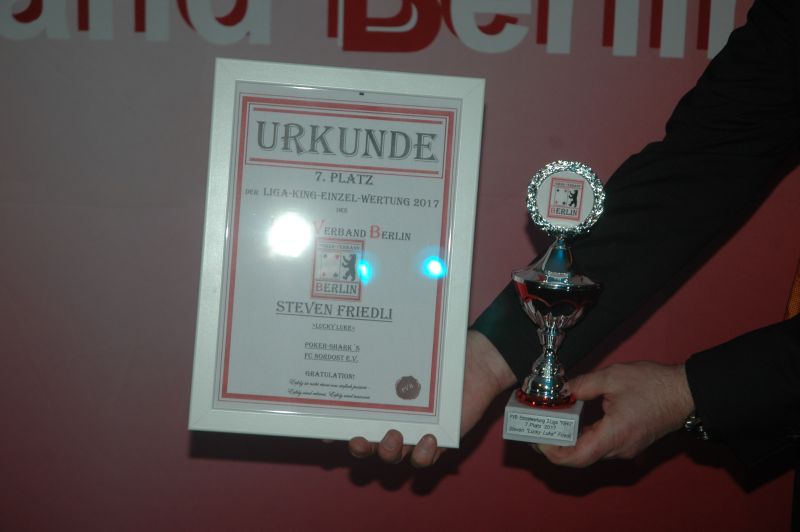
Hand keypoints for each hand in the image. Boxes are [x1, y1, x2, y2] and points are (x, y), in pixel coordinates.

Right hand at [348, 330, 516, 466]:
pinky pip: (425, 458)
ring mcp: (414, 432)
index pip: (350, 420)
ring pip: (392, 455)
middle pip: (366, 445)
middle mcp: (392, 420)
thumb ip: (394, 345)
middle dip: (359, 446)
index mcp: (380, 401)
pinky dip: (423, 453)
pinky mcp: (438, 440)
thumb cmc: (441, 351)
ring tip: (395, 435)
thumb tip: (370, 327)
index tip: (325, 430)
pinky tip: (428, 438)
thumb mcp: (414, 346)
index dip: (334, 431)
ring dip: (388, 451)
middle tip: (359, 438)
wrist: (478, 361)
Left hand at [538, 362, 694, 466]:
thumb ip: (582, 385)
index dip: (551, 452)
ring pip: (588, 453)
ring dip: (567, 442)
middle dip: (553, 446)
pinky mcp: (627, 443)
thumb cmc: (654, 385)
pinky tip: (570, 421)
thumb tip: (561, 391)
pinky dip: (581, 437)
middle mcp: (618, 449)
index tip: (536, 438)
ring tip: (548, 422)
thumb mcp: (612, 377)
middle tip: (535, 429)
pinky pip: (599, 446)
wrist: (685, 393)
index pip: (575, 458)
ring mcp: (624, 448)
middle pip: (578, 458)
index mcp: (614, 436)